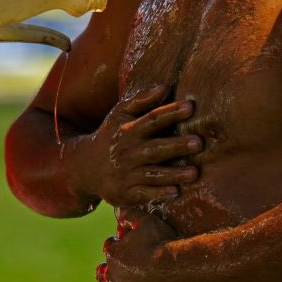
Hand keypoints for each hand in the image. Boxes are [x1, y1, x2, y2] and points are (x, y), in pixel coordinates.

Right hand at [76, 85, 201, 208]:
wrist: (83, 167)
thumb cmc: (111, 135)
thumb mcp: (120, 114)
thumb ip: (142, 100)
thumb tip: (165, 87)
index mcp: (128, 130)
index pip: (151, 119)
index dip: (170, 112)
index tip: (190, 107)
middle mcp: (127, 152)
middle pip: (154, 148)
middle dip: (176, 146)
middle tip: (198, 143)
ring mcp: (126, 174)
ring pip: (151, 174)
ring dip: (172, 174)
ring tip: (194, 173)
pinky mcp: (125, 193)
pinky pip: (142, 195)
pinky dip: (157, 195)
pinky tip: (175, 192)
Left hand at [95, 208, 175, 281]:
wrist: (170, 270)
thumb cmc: (161, 244)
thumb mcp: (146, 220)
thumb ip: (130, 214)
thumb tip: (117, 211)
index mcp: (114, 252)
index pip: (110, 248)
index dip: (118, 248)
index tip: (127, 250)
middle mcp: (111, 273)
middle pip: (103, 273)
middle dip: (109, 273)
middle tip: (121, 274)